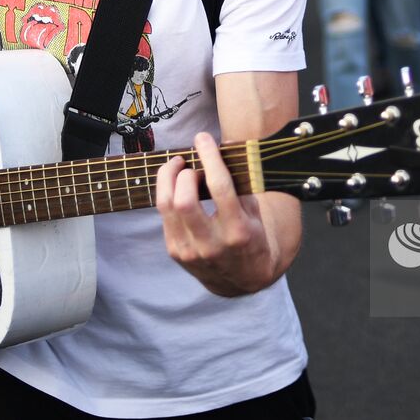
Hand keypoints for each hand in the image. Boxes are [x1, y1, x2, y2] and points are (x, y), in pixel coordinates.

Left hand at [156, 132, 276, 296]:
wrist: (243, 280)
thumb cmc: (252, 238)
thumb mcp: (255, 212)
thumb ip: (241, 183)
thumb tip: (224, 147)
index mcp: (238, 231)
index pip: (219, 187)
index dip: (209, 157)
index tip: (203, 138)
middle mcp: (212, 244)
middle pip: (184, 199)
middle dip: (184, 172)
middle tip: (190, 162)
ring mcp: (190, 251)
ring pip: (166, 206)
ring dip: (168, 179)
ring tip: (177, 167)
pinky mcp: (176, 252)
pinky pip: (164, 216)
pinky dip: (168, 195)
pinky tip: (176, 187)